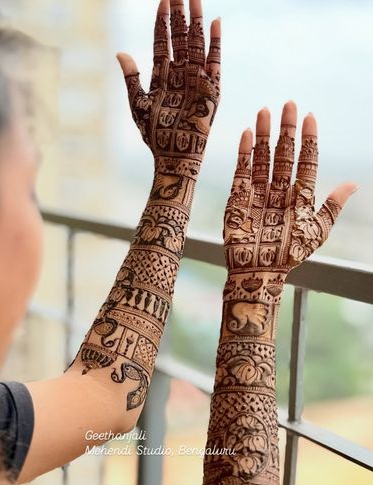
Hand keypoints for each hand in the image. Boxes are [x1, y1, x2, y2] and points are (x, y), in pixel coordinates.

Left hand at [117, 0, 220, 173]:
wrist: (172, 156)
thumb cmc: (154, 135)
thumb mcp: (138, 104)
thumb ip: (132, 77)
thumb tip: (120, 52)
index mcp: (162, 76)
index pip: (162, 41)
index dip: (162, 21)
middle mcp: (180, 74)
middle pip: (180, 38)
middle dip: (180, 14)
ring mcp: (196, 80)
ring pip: (196, 44)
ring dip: (196, 22)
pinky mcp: (210, 91)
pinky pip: (214, 63)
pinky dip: (215, 44)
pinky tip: (215, 23)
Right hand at [224, 101, 356, 283]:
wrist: (259, 272)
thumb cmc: (289, 254)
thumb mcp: (317, 231)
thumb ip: (332, 206)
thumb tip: (354, 183)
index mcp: (300, 197)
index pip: (306, 162)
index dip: (308, 140)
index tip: (310, 117)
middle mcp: (279, 191)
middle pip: (284, 155)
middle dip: (287, 130)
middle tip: (289, 104)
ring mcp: (258, 193)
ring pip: (263, 158)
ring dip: (265, 136)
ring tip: (266, 111)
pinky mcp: (237, 198)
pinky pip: (242, 172)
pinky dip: (244, 154)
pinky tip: (248, 134)